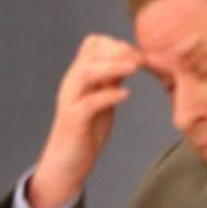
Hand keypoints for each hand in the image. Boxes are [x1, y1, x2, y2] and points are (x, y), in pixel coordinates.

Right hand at [27, 34, 141, 207]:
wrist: (65, 164)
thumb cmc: (86, 132)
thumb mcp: (102, 101)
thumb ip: (110, 82)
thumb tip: (128, 62)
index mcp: (79, 77)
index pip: (91, 44)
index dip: (115, 43)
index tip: (137, 52)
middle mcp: (72, 84)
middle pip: (90, 53)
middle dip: (118, 51)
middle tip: (141, 58)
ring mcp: (71, 101)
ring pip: (87, 73)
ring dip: (113, 66)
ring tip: (135, 67)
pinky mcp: (74, 121)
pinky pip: (89, 103)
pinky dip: (108, 95)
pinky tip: (126, 94)